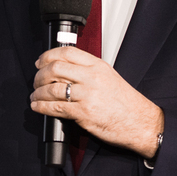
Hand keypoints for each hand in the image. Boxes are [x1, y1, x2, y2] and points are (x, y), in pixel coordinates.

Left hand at [30, 46, 162, 158]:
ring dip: (38, 92)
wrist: (141, 123)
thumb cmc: (127, 103)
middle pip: (55, 68)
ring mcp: (87, 95)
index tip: (40, 61)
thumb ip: (88, 72)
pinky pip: (56, 107)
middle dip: (39, 75)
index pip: (67, 52)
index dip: (48, 55)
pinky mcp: (83, 113)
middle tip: (36, 80)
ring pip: (52, 88)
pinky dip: (42, 106)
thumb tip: (65, 72)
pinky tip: (38, 106)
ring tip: (35, 96)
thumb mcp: (109, 77)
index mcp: (98, 66)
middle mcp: (92, 77)